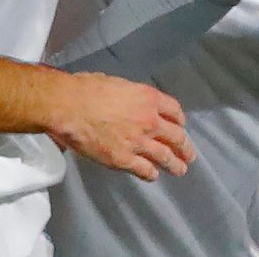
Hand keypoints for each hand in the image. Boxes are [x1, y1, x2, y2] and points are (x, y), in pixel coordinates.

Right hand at [47, 72, 194, 181]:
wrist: (69, 107)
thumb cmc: (87, 89)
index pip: (175, 111)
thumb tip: (128, 102)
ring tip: (180, 170)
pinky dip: (152, 174)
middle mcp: (150, 121)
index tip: (180, 126)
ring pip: (166, 157)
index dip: (179, 120)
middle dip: (185, 147)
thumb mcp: (118, 84)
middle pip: (176, 136)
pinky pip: (145, 170)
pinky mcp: (124, 160)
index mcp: (149, 98)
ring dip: (175, 165)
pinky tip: (153, 175)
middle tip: (189, 154)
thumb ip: (130, 96)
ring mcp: (139, 142)